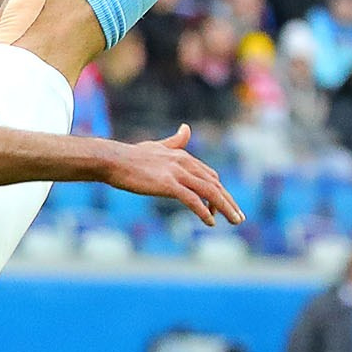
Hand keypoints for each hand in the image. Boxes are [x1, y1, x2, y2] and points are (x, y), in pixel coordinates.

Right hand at [102, 125, 242, 226]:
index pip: (209, 175)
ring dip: (225, 208)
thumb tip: (187, 128)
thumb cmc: (131, 156)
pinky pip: (192, 199)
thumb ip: (175, 141)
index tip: (224, 206)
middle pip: (215, 184)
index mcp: (183, 156)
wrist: (113, 160)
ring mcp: (177, 173)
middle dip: (229, 202)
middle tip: (239, 218)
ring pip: (209, 192)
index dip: (219, 192)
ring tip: (234, 221)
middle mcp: (184, 163)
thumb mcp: (157, 146)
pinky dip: (203, 211)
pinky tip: (209, 222)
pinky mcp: (168, 184)